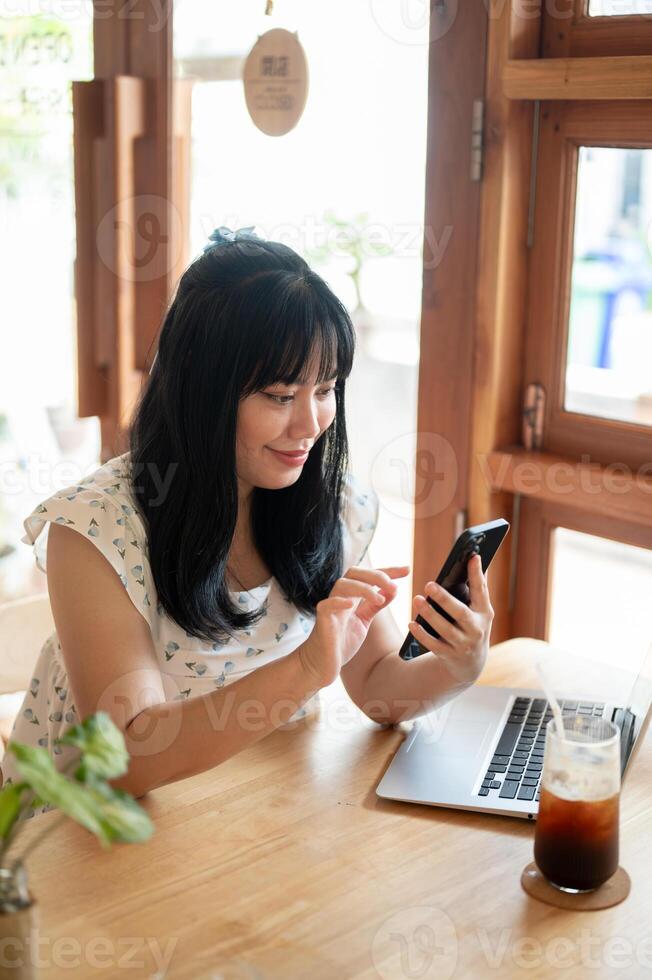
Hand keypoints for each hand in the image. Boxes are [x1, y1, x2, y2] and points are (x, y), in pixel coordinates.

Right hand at [298, 564, 409, 687]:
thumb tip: (393, 590)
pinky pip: (327, 605)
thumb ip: (375, 606)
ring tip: (380, 599)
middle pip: (354, 573)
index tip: (407, 569)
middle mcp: (341, 597)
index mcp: (352, 596)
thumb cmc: (341, 642)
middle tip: (393, 585)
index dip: (388, 571)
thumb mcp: (363, 620)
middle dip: (376, 575)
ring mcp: (331, 607)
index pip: (369, 577)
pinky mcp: (322, 620)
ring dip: (363, 588)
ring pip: (342, 584)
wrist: (321, 664)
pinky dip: (338, 601)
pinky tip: (350, 604)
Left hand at [407, 554, 493, 684]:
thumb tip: (475, 558)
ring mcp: (463, 644)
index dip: (477, 574)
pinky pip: (433, 645)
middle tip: (429, 585)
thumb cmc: (472, 626)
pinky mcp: (449, 655)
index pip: (481, 590)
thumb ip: (477, 587)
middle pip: (460, 613)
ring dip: (429, 614)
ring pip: (444, 629)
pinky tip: (411, 623)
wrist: (471, 663)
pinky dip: (422, 634)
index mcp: (484, 613)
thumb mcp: (480, 610)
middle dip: (444, 599)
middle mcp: (476, 629)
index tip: (472, 557)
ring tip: (417, 599)